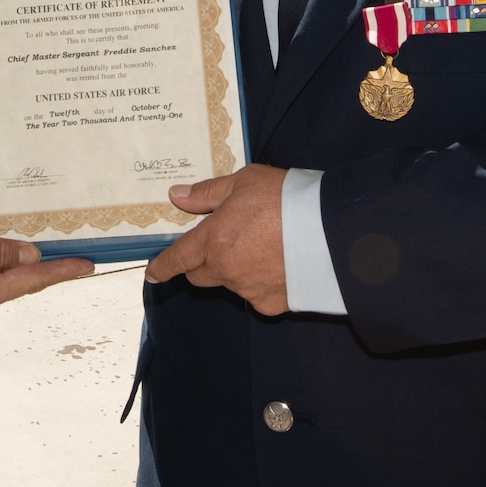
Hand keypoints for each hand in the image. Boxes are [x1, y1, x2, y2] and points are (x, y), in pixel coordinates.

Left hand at [144, 164, 288, 314]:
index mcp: (214, 240)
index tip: (154, 273)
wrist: (331, 229)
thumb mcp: (244, 182)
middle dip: (203, 263)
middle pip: (201, 275)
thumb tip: (177, 196)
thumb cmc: (286, 198)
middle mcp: (227, 270)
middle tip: (224, 242)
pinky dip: (263, 283)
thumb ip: (207, 193)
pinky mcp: (273, 304)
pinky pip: (258, 296)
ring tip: (264, 247)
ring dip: (237, 270)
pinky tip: (280, 264)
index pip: (178, 259)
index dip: (163, 267)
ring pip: (231, 284)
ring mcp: (249, 291)